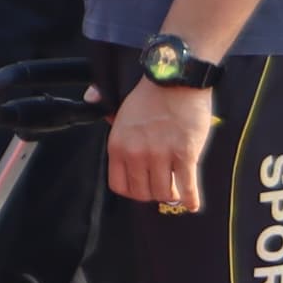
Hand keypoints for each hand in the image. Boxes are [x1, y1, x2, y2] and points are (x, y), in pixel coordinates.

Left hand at [106, 77, 216, 212]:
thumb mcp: (120, 104)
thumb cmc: (150, 92)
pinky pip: (187, 186)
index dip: (133, 190)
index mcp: (118, 145)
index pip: (120, 186)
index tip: (142, 187)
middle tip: (161, 187)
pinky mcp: (186, 154)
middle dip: (152, 193)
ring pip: (163, 192)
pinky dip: (191, 199)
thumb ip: (106, 112)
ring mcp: (161, 155)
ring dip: (171, 195)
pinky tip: (192, 204)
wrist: (177, 78)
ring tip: (176, 191)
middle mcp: (137, 154)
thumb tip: (90, 99)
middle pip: (142, 192)